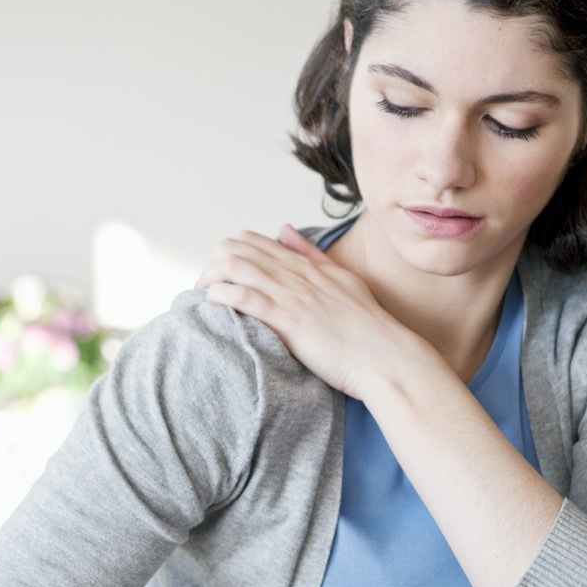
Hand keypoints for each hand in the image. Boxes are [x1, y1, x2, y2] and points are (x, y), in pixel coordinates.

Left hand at [196, 224, 417, 398]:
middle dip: (212, 265)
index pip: (254, 241)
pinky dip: (221, 296)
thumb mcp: (341, 279)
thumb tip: (284, 229)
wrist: (384, 357)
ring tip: (202, 297)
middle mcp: (295, 274)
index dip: (230, 253)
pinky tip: (213, 304)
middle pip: (236, 249)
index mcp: (306, 265)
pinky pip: (244, 297)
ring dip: (210, 279)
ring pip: (235, 267)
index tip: (221, 275)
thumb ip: (311, 254)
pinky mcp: (288, 319)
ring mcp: (291, 295)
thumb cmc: (367, 327)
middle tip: (206, 288)